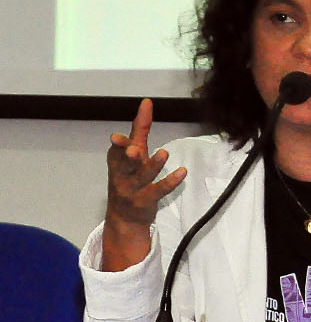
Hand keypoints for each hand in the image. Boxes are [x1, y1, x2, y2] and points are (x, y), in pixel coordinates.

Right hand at [101, 99, 185, 270]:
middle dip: (127, 156)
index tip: (117, 136)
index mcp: (117, 161)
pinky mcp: (145, 201)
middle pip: (124, 164)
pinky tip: (182, 172)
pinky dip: (170, 182)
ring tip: (164, 153)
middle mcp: (122, 174)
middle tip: (133, 148)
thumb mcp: (132, 154)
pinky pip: (158, 191)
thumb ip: (140, 130)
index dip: (119, 143)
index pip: (118, 149)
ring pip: (143, 177)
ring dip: (153, 166)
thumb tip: (147, 103)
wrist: (124, 218)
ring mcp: (132, 189)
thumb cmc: (129, 179)